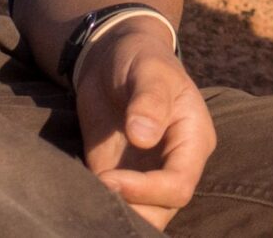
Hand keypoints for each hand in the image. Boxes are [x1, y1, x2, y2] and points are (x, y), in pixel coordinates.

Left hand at [73, 18, 216, 229]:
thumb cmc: (141, 58)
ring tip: (86, 194)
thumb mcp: (149, 71)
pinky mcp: (118, 176)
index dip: (148, 190)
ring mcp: (146, 174)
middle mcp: (174, 164)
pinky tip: (79, 192)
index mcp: (193, 140)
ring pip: (140, 215)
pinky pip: (114, 204)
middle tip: (96, 191)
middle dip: (132, 211)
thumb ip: (149, 100)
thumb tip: (143, 136)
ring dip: (115, 213)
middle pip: (162, 211)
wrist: (114, 56)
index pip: (180, 185)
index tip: (111, 178)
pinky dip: (98, 205)